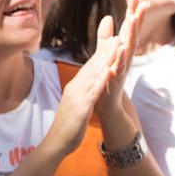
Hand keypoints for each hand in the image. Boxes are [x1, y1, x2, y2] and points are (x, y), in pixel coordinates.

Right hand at [42, 0, 142, 156]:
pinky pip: (93, 91)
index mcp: (75, 88)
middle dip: (106, 49)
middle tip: (118, 31)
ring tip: (118, 43)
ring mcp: (77, 97)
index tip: (113, 37)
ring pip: (94, 74)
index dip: (102, 52)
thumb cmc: (67, 127)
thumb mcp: (76, 106)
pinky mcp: (81, 107)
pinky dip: (102, 79)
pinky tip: (110, 69)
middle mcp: (75, 88)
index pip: (90, 66)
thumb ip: (82, 94)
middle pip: (92, 65)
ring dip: (106, 58)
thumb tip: (86, 87)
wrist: (56, 144)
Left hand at [93, 0, 147, 124]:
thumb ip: (105, 36)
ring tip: (132, 20)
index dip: (133, 12)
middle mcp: (126, 57)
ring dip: (130, 35)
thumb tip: (108, 16)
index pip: (130, 28)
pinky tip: (120, 49)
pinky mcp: (114, 80)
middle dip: (137, 18)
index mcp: (123, 50)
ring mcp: (121, 68)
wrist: (107, 103)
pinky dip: (119, 59)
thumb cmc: (108, 76)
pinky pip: (118, 68)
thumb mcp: (106, 53)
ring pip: (128, 50)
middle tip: (142, 2)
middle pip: (133, 35)